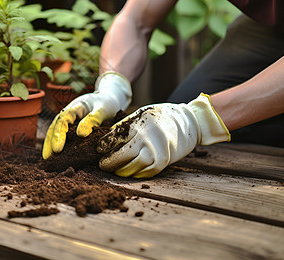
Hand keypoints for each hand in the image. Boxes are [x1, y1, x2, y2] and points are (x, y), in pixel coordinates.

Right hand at [42, 72, 131, 158]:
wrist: (108, 99)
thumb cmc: (107, 104)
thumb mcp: (103, 109)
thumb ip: (93, 119)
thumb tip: (81, 135)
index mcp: (75, 107)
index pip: (63, 120)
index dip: (59, 134)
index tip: (58, 149)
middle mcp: (68, 113)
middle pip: (54, 127)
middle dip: (50, 142)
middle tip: (48, 158)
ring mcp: (68, 120)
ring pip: (55, 131)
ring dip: (50, 145)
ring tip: (48, 160)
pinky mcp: (72, 127)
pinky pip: (62, 136)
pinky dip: (57, 145)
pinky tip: (56, 157)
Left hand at [97, 93, 230, 177]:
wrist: (189, 121)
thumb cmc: (160, 117)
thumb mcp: (141, 114)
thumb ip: (124, 126)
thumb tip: (105, 141)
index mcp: (138, 123)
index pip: (113, 138)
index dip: (103, 147)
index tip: (99, 150)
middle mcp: (146, 136)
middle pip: (120, 155)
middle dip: (108, 162)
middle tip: (102, 164)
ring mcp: (156, 150)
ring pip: (131, 167)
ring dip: (120, 171)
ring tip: (115, 170)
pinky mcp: (164, 160)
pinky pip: (145, 173)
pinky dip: (135, 174)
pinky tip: (130, 172)